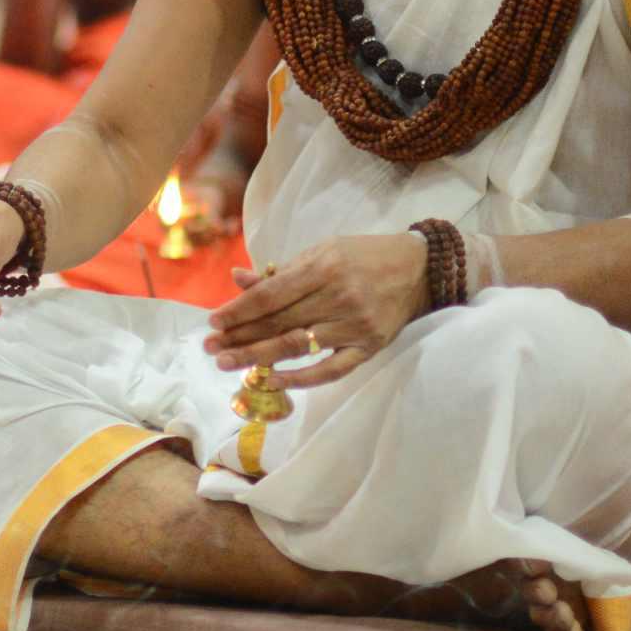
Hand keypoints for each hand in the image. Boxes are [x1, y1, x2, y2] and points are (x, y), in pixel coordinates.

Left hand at [205, 230, 427, 387]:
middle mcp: (338, 297)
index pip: (271, 295)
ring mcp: (355, 325)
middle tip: (210, 348)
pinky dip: (300, 377)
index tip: (213, 322)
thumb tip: (238, 279)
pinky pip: (331, 369)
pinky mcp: (370, 347)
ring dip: (258, 357)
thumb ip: (281, 271)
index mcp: (323, 267)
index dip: (239, 310)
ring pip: (298, 346)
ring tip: (227, 363)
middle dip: (240, 336)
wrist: (420, 268)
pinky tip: (270, 379)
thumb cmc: (362, 256)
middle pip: (279, 322)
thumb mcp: (322, 251)